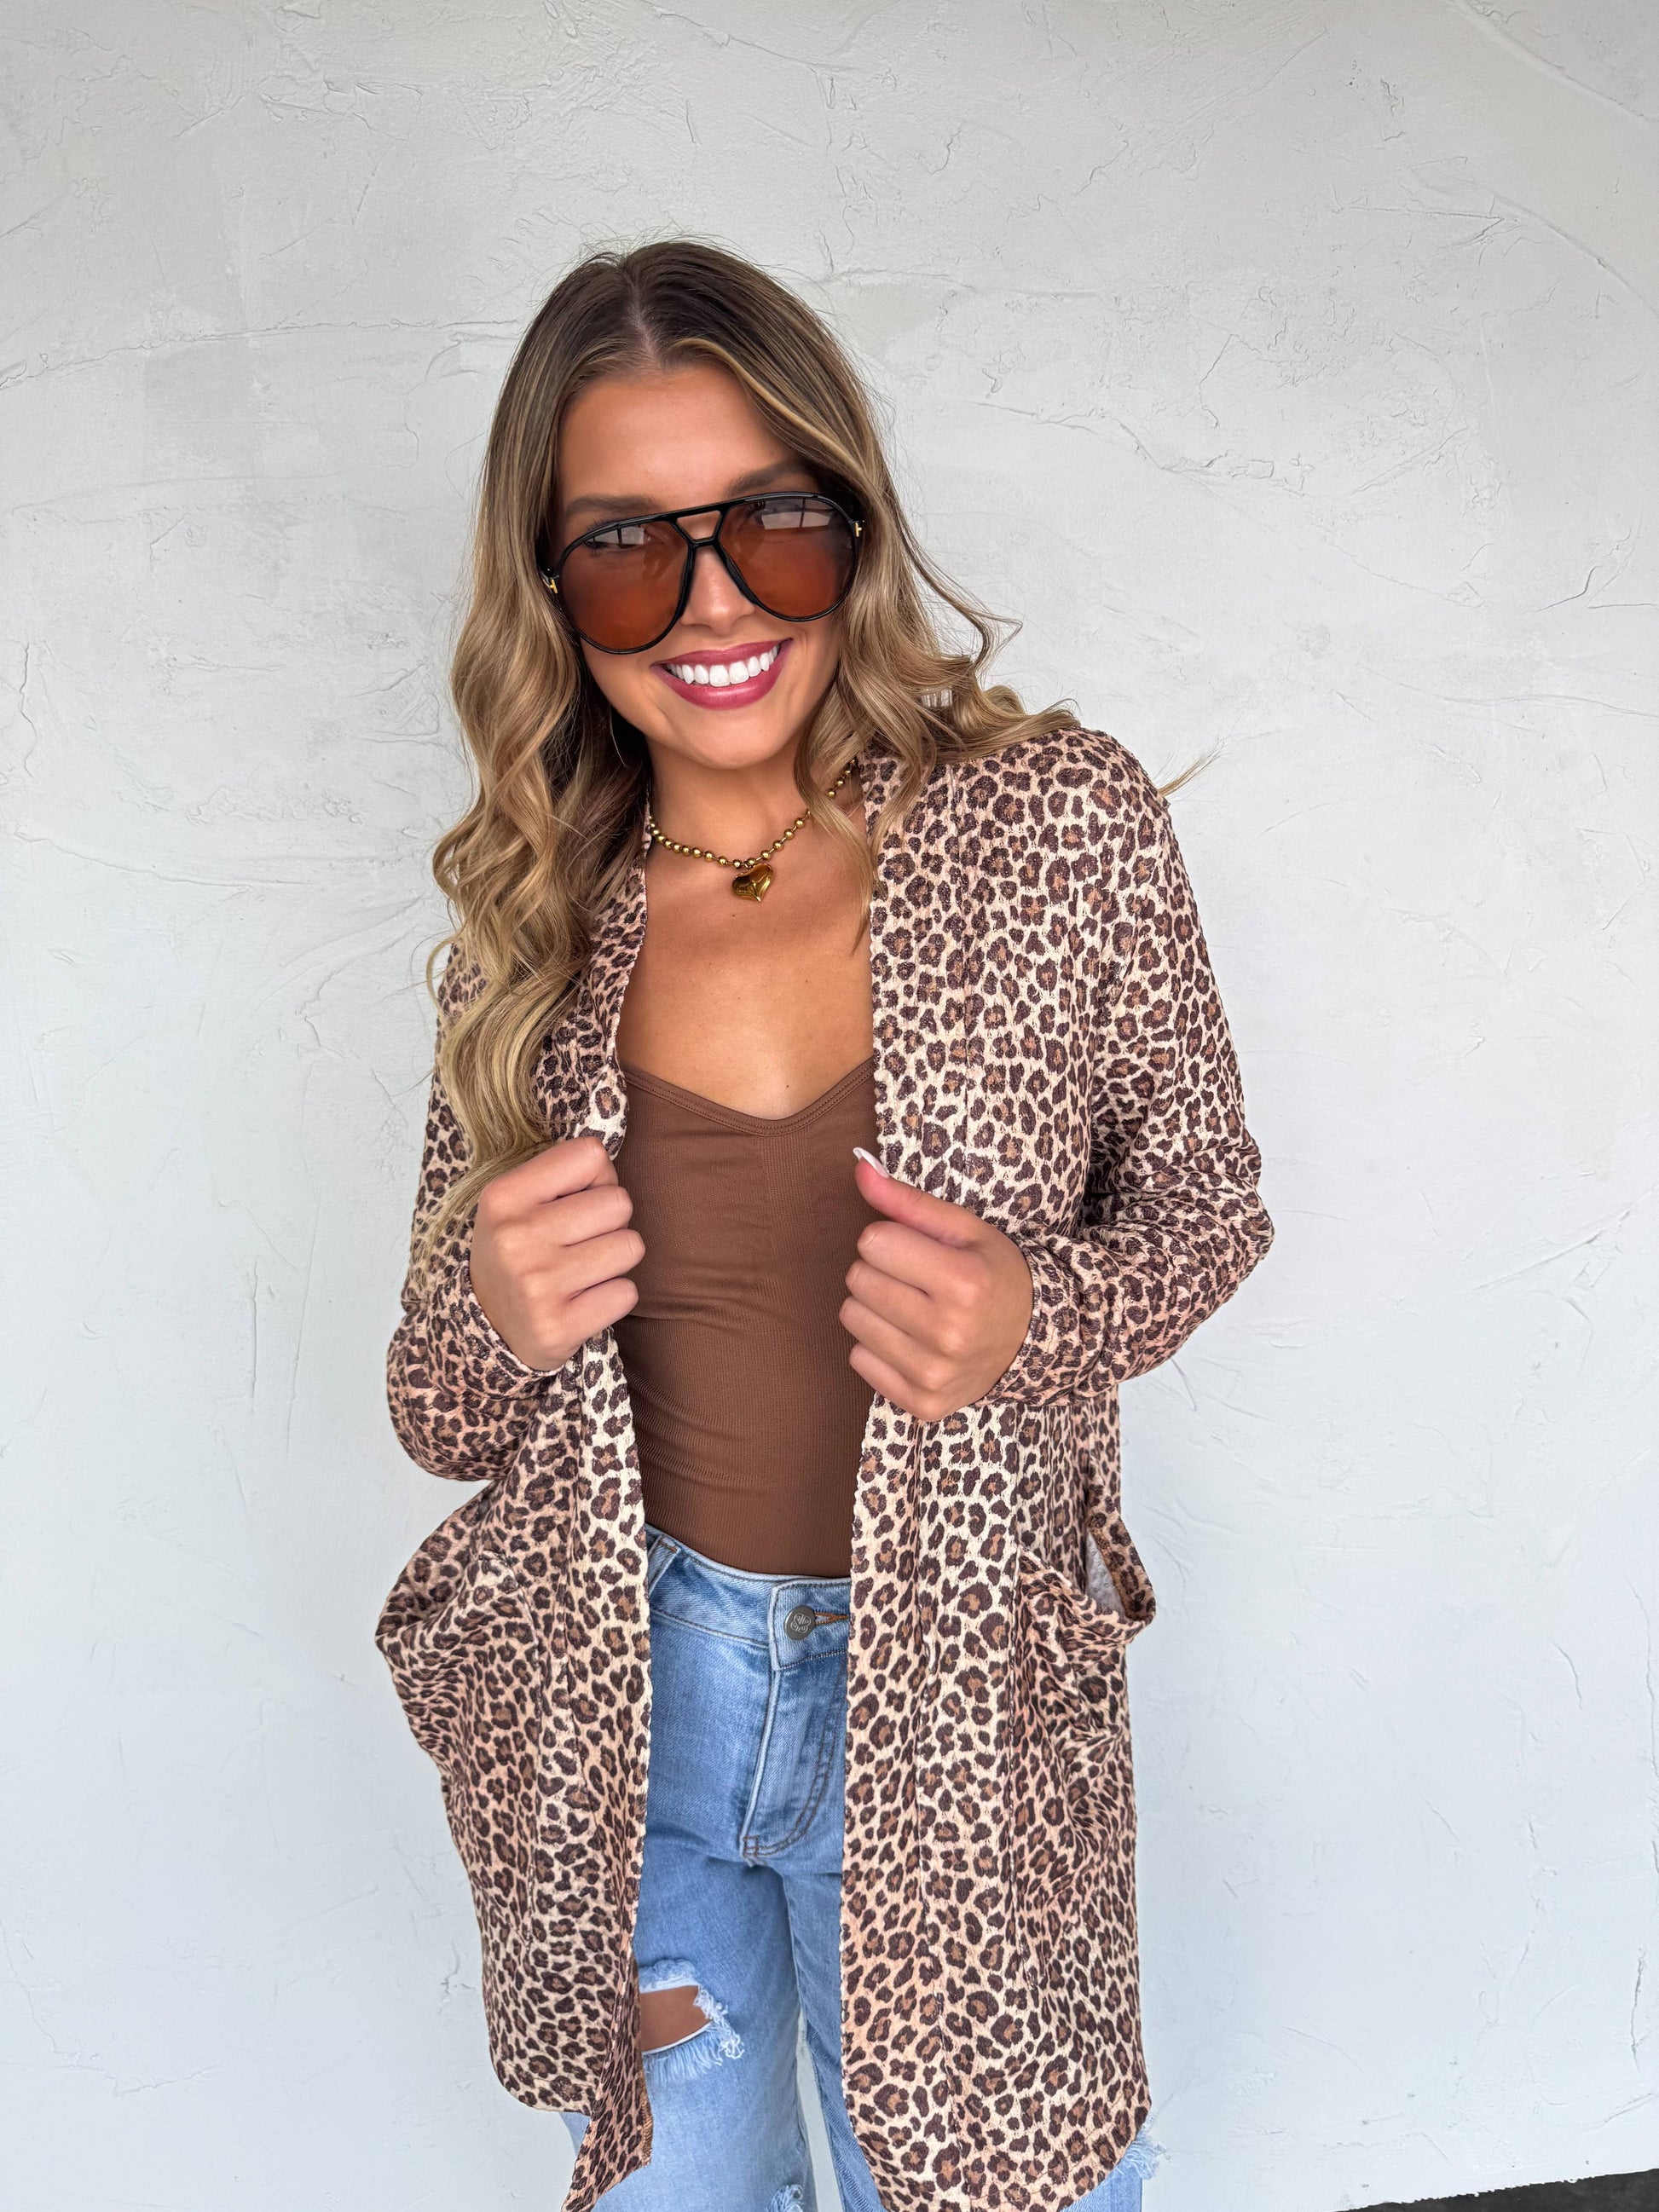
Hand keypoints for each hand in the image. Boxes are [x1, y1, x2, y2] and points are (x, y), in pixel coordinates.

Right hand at [468, 1135, 643, 1371]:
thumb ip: (564, 1174)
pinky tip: (583, 1300)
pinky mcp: (558, 1328)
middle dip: (610, 1222)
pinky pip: (626, 1293)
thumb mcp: (517, 1202)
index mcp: (504, 1196)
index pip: (591, 1156)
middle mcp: (516, 1238)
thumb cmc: (517, 1252)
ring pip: (630, 1247)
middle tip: (582, 1242)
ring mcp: (536, 1286)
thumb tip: (611, 1163)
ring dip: (615, 1260)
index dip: (596, 1178)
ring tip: (583, 1270)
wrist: (488, 1327)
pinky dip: (613, 1296)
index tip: (576, 1201)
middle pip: (619, 1202)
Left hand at [840, 1158, 1033, 1420]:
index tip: (915, 1250)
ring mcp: (934, 1373)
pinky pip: (859, 1360)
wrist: (1035, 1340)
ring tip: (911, 1308)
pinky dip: (878, 1347)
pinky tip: (911, 1340)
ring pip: (852, 1319)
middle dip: (879, 1270)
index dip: (890, 1239)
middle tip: (915, 1279)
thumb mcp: (964, 1229)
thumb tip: (859, 1168)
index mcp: (964, 1282)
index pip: (872, 1242)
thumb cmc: (994, 1275)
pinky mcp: (922, 1403)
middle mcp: (948, 1332)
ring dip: (874, 1307)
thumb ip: (908, 1200)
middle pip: (858, 1280)